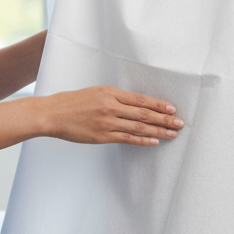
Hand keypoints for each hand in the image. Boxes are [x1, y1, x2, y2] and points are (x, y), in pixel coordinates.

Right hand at [40, 86, 182, 146]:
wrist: (53, 114)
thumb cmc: (72, 102)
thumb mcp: (96, 92)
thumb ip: (114, 98)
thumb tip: (134, 104)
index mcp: (110, 93)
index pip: (141, 99)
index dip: (159, 104)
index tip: (172, 108)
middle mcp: (111, 106)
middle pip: (144, 113)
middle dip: (165, 118)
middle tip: (180, 122)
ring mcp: (107, 122)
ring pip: (139, 126)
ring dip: (158, 131)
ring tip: (173, 134)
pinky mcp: (102, 136)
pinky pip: (127, 138)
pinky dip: (142, 140)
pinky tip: (154, 141)